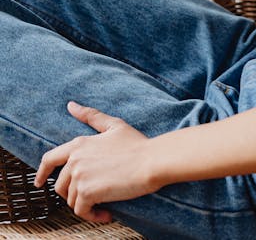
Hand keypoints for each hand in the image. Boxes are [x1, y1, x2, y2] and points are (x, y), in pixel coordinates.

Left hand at [34, 102, 159, 223]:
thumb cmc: (136, 144)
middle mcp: (75, 160)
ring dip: (86, 206)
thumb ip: (91, 116)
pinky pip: (82, 211)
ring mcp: (79, 176)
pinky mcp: (87, 192)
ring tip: (103, 204)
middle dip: (73, 194)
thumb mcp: (113, 125)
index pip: (50, 159)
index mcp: (79, 144)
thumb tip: (71, 105)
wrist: (150, 161)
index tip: (39, 182)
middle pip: (60, 186)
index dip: (41, 172)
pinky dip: (92, 215)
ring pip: (71, 200)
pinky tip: (106, 213)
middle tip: (92, 197)